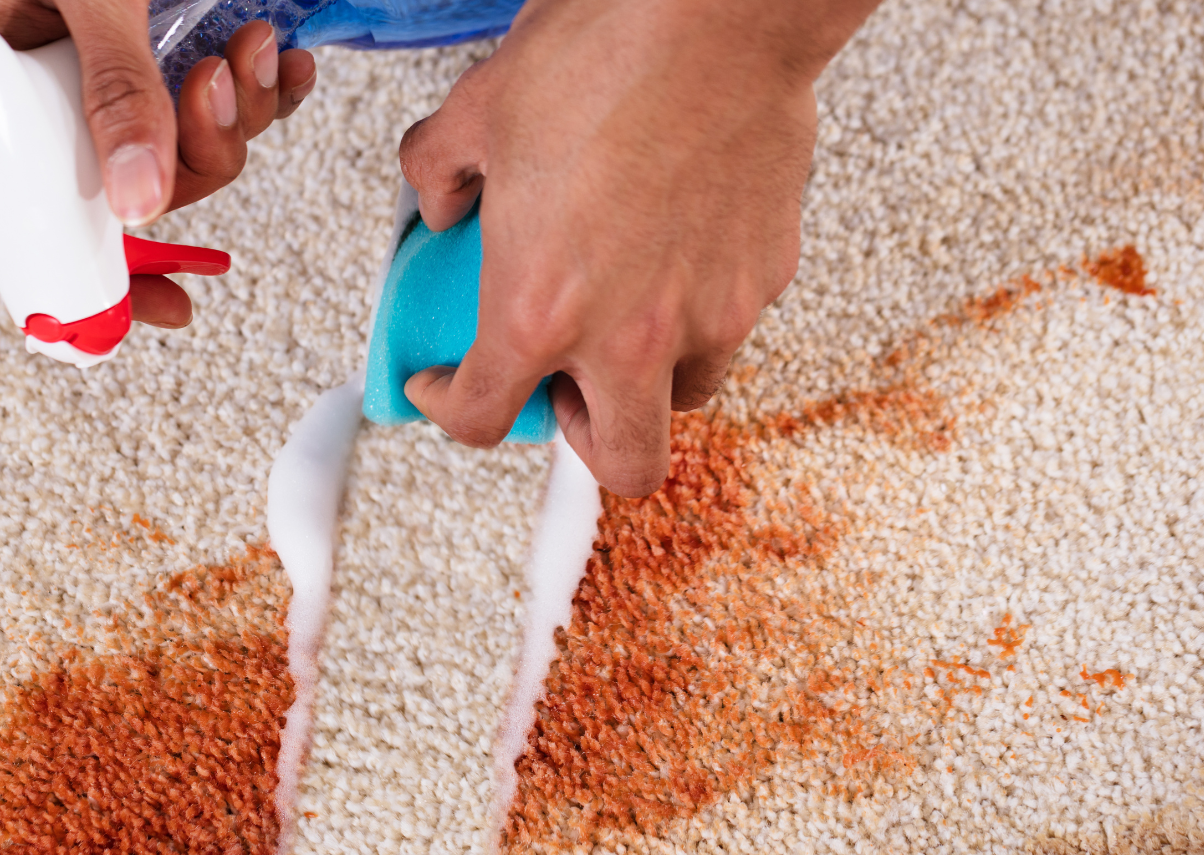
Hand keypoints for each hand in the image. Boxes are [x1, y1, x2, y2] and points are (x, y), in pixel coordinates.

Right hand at [0, 0, 317, 326]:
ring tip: (255, 48)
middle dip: (202, 149)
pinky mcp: (156, 39)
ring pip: (183, 141)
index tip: (169, 311)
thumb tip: (143, 203)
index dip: (104, 277)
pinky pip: (211, 97)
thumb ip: (114, 86)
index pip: (35, 218)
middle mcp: (41, 84)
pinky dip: (256, 87)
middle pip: (132, 179)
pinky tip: (279, 60)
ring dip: (239, 111)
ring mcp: (100, 63)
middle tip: (222, 82)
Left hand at [398, 0, 878, 494]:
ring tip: (624, 320)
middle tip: (559, 388)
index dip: (449, 409)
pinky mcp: (764, 275)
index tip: (446, 388)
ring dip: (648, 379)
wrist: (719, 12)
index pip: (483, 417)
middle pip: (620, 461)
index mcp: (540, 310)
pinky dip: (698, 308)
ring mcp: (708, 312)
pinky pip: (729, 322)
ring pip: (685, 398)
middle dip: (579, 438)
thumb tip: (440, 201)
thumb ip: (439, 173)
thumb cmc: (605, 51)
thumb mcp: (478, 110)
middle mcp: (628, 335)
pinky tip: (675, 251)